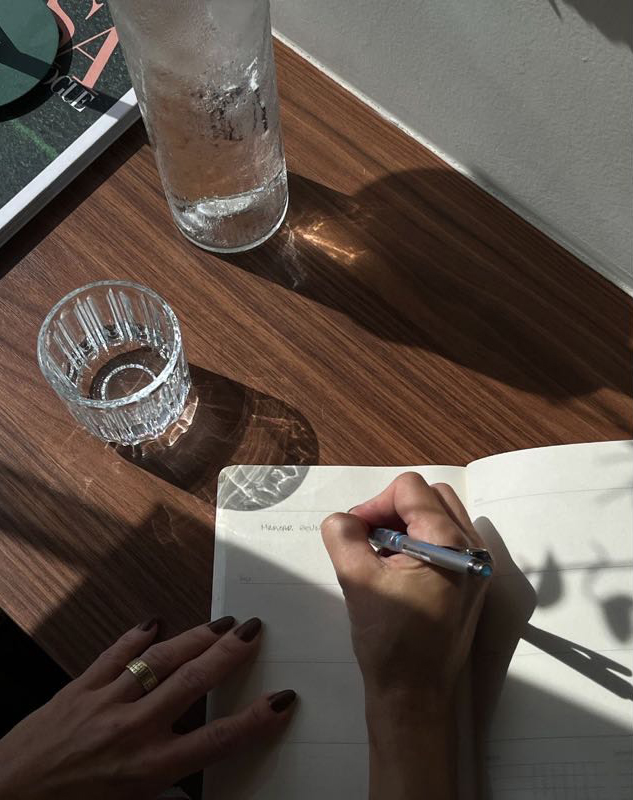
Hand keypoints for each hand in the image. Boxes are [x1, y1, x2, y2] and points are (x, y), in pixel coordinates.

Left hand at [0, 616, 295, 799]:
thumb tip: (191, 799)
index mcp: (147, 770)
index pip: (215, 741)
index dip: (253, 721)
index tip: (281, 700)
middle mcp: (132, 731)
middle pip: (192, 684)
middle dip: (228, 655)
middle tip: (255, 631)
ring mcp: (104, 703)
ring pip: (159, 661)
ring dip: (194, 638)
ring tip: (221, 623)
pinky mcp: (78, 688)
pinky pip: (113, 656)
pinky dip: (136, 636)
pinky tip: (154, 622)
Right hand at [321, 472, 490, 799]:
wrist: (415, 697)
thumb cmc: (389, 640)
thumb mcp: (357, 581)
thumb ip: (343, 535)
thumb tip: (343, 519)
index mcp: (448, 542)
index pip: (410, 489)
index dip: (375, 503)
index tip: (356, 533)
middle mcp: (471, 547)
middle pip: (431, 495)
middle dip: (393, 507)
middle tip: (368, 538)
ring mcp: (476, 565)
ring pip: (441, 516)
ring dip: (406, 523)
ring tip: (380, 555)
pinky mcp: (471, 582)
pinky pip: (447, 540)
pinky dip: (420, 541)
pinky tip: (397, 570)